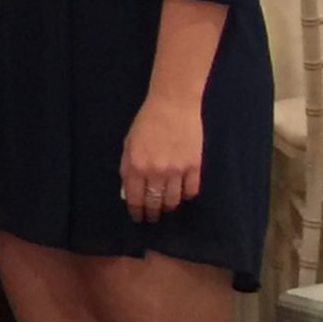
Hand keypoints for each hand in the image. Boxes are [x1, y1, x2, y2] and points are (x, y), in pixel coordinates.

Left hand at [119, 94, 204, 222]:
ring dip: (168, 207)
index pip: (135, 199)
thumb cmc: (147, 121)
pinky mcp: (194, 167)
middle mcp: (155, 172)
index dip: (137, 212)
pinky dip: (186, 196)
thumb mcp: (129, 143)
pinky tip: (183, 193)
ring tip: (166, 206)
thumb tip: (129, 191)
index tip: (139, 218)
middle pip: (155, 204)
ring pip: (173, 201)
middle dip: (152, 214)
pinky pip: (191, 191)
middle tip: (153, 217)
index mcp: (136, 166)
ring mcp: (176, 170)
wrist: (173, 104)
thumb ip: (128, 167)